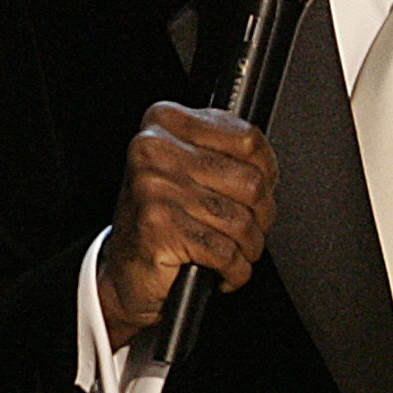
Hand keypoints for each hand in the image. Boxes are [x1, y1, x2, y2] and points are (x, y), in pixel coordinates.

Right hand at [98, 104, 278, 349]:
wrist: (125, 268)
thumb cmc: (163, 215)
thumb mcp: (187, 166)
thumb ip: (223, 151)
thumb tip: (268, 166)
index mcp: (165, 122)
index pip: (247, 139)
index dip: (267, 171)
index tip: (263, 187)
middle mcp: (155, 149)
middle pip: (251, 182)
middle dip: (262, 215)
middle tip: (250, 227)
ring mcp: (155, 188)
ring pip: (241, 221)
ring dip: (249, 247)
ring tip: (236, 251)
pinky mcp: (159, 228)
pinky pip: (225, 252)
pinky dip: (235, 269)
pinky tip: (224, 269)